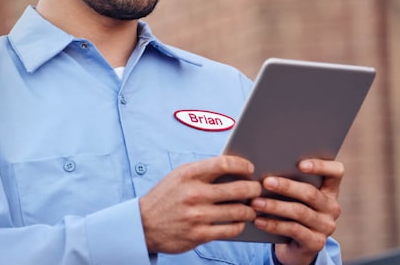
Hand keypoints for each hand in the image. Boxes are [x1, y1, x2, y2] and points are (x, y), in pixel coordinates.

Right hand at [139, 156, 261, 253]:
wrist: (143, 225)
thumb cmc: (166, 197)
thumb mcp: (178, 177)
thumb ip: (203, 171)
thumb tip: (235, 168)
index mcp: (189, 174)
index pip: (225, 164)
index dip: (243, 165)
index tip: (250, 168)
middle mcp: (194, 194)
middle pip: (239, 189)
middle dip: (254, 189)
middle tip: (256, 190)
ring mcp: (198, 215)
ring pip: (240, 211)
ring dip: (250, 210)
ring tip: (250, 208)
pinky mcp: (200, 235)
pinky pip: (232, 229)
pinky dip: (239, 225)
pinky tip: (238, 222)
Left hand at [250, 159, 343, 264]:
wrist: (293, 248)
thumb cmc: (289, 213)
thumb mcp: (292, 197)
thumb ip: (288, 181)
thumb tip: (264, 168)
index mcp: (329, 190)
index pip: (336, 172)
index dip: (321, 166)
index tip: (300, 164)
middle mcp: (332, 207)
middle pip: (311, 193)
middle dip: (286, 186)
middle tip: (265, 182)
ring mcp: (326, 226)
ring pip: (300, 212)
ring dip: (275, 206)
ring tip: (255, 202)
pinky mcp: (316, 242)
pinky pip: (293, 230)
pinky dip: (273, 225)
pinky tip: (258, 221)